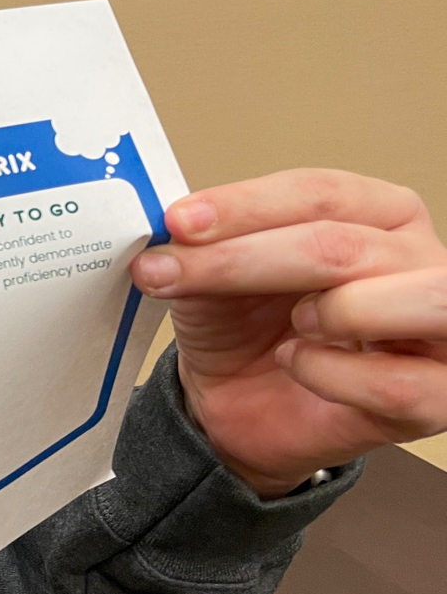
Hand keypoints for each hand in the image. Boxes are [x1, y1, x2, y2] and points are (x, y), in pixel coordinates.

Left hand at [130, 169, 446, 496]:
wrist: (243, 401)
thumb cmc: (246, 324)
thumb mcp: (213, 273)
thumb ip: (203, 246)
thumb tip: (173, 232)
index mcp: (378, 212)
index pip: (321, 192)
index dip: (245, 205)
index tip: (178, 222)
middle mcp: (419, 259)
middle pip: (346, 244)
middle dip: (251, 258)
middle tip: (176, 272)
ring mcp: (439, 329)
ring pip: (413, 299)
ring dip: (334, 310)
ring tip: (292, 322)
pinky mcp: (434, 396)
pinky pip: (396, 382)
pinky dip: (329, 373)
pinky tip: (296, 363)